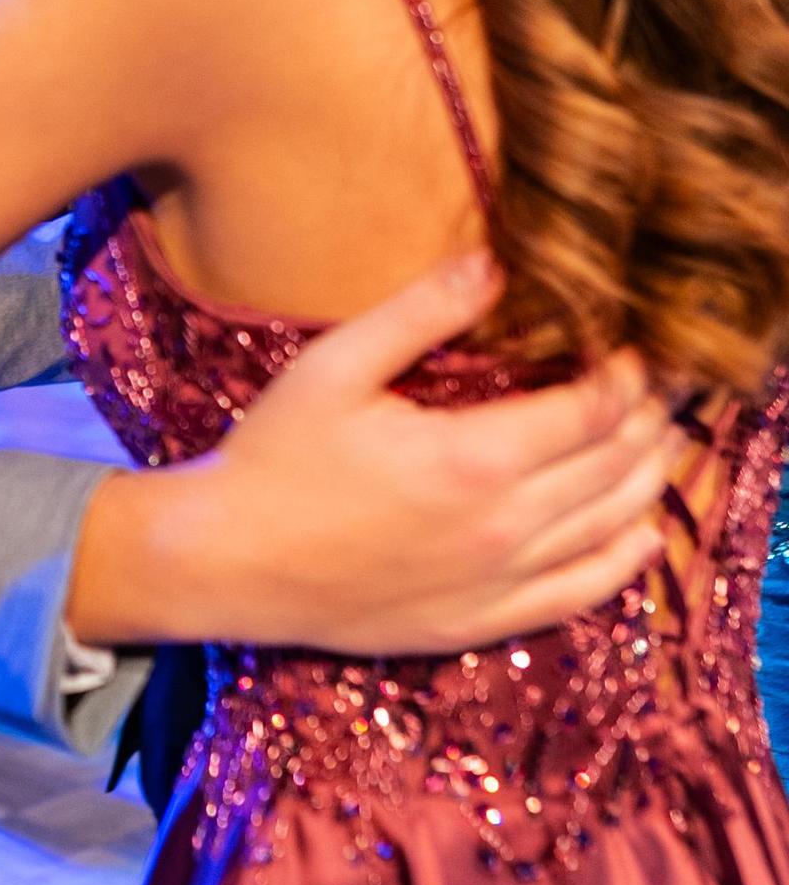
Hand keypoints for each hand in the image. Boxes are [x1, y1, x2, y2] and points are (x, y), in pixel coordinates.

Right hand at [70, 253, 684, 655]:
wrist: (224, 562)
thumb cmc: (272, 459)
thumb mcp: (336, 366)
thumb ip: (422, 312)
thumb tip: (495, 264)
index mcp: (472, 457)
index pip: (593, 409)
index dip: (628, 375)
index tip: (633, 348)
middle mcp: (500, 526)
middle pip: (616, 466)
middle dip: (647, 420)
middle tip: (657, 389)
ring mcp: (494, 581)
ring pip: (612, 528)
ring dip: (648, 480)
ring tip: (661, 443)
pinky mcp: (477, 621)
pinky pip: (579, 595)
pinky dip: (623, 561)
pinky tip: (642, 533)